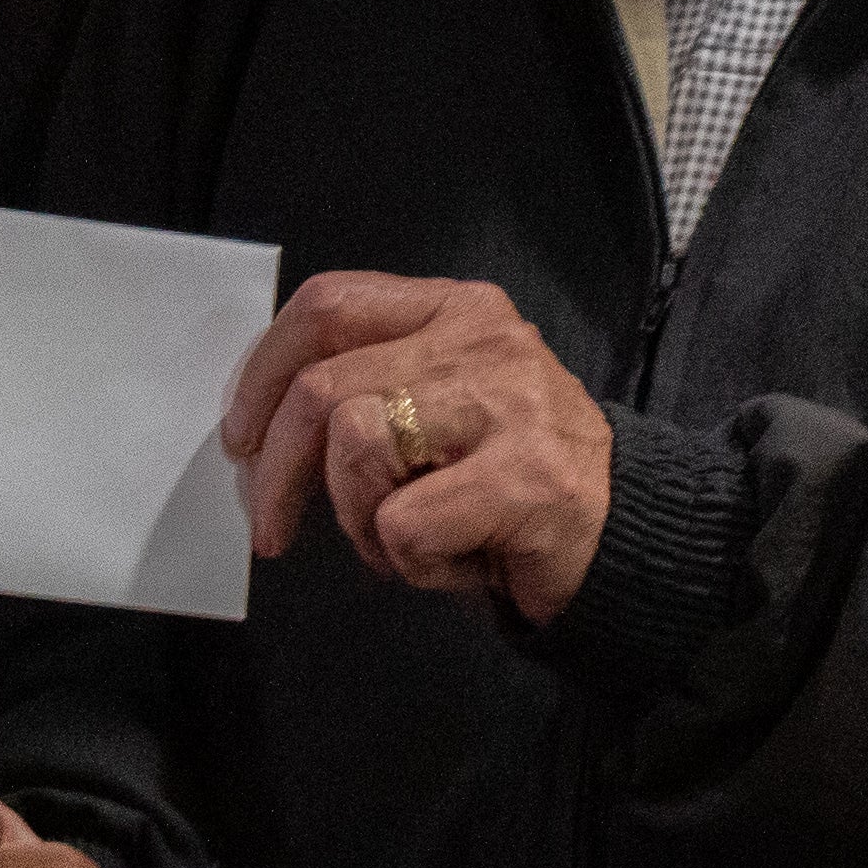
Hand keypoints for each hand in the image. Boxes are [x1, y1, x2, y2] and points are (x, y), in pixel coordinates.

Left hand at [223, 270, 613, 624]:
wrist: (629, 532)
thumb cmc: (512, 475)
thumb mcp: (443, 401)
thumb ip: (370, 383)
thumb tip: (257, 423)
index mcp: (456, 308)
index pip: (328, 305)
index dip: (262, 371)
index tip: (239, 436)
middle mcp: (482, 341)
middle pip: (324, 386)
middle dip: (274, 471)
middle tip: (270, 528)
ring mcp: (507, 407)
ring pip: (357, 445)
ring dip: (356, 520)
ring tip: (402, 542)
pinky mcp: (523, 481)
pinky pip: (403, 525)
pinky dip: (410, 563)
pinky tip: (457, 562)